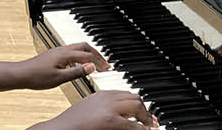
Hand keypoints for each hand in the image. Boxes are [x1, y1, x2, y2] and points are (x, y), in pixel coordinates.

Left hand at [14, 43, 109, 90]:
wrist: (21, 74)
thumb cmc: (37, 77)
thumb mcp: (60, 78)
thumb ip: (77, 72)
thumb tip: (92, 67)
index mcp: (66, 55)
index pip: (89, 56)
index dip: (100, 62)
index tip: (108, 69)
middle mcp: (63, 50)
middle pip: (86, 47)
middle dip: (97, 54)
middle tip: (105, 63)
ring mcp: (58, 51)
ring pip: (79, 47)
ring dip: (89, 53)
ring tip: (96, 62)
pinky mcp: (54, 54)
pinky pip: (72, 50)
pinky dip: (81, 55)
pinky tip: (79, 64)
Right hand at [31, 90, 157, 129]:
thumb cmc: (70, 125)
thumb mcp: (88, 111)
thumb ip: (103, 109)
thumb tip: (118, 115)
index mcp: (101, 94)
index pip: (126, 94)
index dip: (138, 104)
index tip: (144, 113)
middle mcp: (106, 97)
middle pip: (134, 98)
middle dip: (145, 110)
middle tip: (151, 121)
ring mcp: (109, 108)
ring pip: (137, 107)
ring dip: (146, 118)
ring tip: (150, 127)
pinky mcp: (110, 120)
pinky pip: (133, 125)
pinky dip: (141, 129)